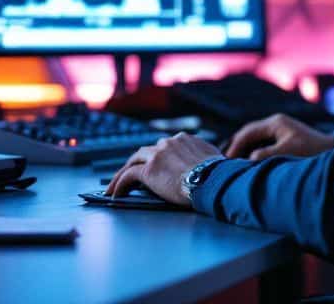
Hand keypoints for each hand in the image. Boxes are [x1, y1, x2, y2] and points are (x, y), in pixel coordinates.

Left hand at [105, 133, 222, 203]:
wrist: (212, 180)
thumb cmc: (218, 174)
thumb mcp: (214, 159)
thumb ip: (206, 157)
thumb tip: (213, 163)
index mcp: (184, 139)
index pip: (164, 147)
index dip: (156, 157)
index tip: (153, 165)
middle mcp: (168, 143)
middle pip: (145, 151)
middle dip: (136, 162)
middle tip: (129, 173)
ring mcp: (157, 155)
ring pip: (133, 161)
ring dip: (123, 172)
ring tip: (115, 185)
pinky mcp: (149, 170)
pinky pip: (128, 176)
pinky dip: (120, 184)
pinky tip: (115, 193)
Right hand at [224, 113, 333, 159]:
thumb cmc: (312, 151)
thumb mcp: (288, 152)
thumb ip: (266, 154)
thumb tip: (250, 158)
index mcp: (276, 123)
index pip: (248, 132)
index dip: (235, 146)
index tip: (225, 160)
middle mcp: (276, 124)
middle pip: (248, 133)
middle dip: (235, 145)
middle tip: (222, 160)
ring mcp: (281, 130)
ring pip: (255, 138)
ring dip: (243, 149)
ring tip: (231, 163)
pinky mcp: (285, 139)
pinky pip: (262, 144)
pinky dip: (252, 152)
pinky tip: (247, 164)